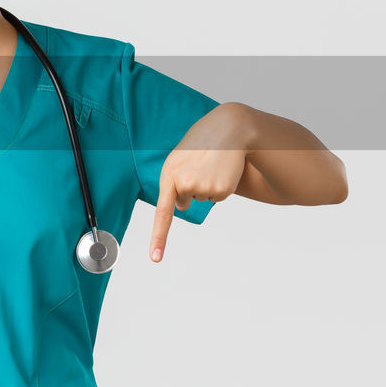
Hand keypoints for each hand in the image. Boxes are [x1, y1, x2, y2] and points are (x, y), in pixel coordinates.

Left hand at [149, 103, 249, 262]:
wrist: (230, 127)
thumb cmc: (202, 141)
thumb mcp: (180, 157)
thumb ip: (174, 181)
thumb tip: (181, 206)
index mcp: (169, 174)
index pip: (163, 213)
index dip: (159, 238)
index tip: (156, 258)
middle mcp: (184, 184)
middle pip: (185, 201)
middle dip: (191, 188)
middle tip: (199, 164)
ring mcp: (203, 188)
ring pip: (202, 198)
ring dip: (207, 183)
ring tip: (211, 162)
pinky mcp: (221, 190)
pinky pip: (217, 197)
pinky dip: (220, 185)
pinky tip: (222, 168)